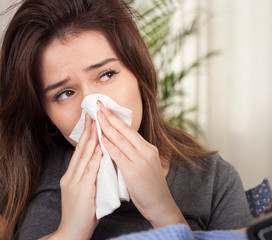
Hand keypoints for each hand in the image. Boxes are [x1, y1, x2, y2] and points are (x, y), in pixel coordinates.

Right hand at [48, 114, 101, 239]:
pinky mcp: (80, 190)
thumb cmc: (83, 212)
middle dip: (89, 130)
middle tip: (94, 113)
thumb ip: (91, 175)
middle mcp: (71, 175)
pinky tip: (98, 148)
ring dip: (91, 139)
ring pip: (83, 156)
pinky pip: (88, 171)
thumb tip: (101, 160)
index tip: (94, 119)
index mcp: (73, 175)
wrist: (72, 231)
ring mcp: (74, 182)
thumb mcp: (86, 189)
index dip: (88, 134)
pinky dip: (93, 158)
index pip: (82, 150)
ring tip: (97, 123)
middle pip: (81, 148)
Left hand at [97, 100, 186, 228]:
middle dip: (110, 117)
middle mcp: (146, 151)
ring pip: (121, 139)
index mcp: (149, 149)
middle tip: (98, 105)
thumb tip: (120, 147)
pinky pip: (119, 154)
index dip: (117, 119)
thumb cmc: (151, 188)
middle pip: (125, 131)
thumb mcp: (146, 166)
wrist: (161, 205)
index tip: (106, 109)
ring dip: (107, 127)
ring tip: (97, 116)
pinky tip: (101, 138)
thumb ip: (135, 155)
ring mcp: (141, 160)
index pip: (130, 131)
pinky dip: (109, 145)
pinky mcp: (134, 170)